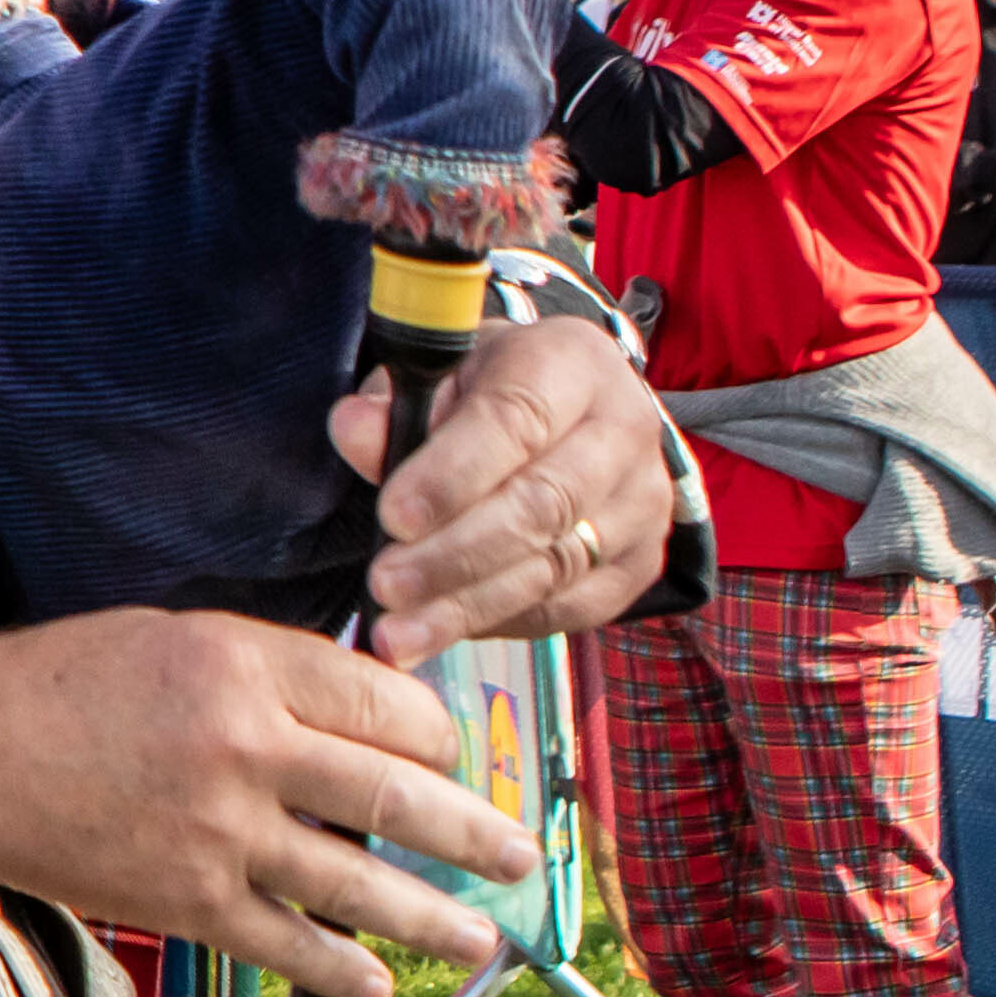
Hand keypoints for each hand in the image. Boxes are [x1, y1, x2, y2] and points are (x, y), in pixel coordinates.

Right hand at [0, 611, 521, 996]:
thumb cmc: (59, 686)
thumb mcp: (176, 637)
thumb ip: (273, 672)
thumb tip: (364, 719)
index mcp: (245, 668)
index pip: (387, 707)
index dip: (436, 736)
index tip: (449, 757)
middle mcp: (245, 749)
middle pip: (396, 796)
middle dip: (472, 831)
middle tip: (516, 853)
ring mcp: (219, 834)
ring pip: (360, 882)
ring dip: (432, 918)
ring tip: (481, 939)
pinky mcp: (187, 900)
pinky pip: (288, 943)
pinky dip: (343, 968)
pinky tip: (380, 982)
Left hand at [345, 315, 679, 660]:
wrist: (568, 414)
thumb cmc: (490, 390)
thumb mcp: (438, 376)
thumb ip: (394, 406)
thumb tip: (353, 429)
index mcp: (573, 364)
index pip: (514, 422)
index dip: (450, 476)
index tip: (391, 518)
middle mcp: (624, 430)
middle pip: (541, 505)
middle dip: (452, 555)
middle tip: (384, 586)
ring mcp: (642, 501)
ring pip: (554, 567)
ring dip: (466, 607)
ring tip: (397, 633)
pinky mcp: (641, 561)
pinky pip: (569, 607)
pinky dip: (499, 623)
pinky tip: (442, 631)